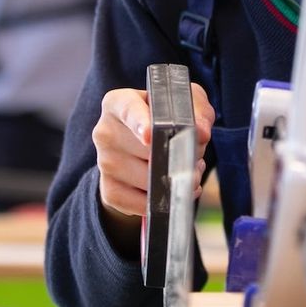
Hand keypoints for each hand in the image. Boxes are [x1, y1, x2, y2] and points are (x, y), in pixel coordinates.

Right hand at [91, 81, 213, 221]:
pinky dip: (163, 201)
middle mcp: (105, 131)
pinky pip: (140, 203)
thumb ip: (197, 112)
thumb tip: (201, 133)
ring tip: (185, 170)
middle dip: (176, 156)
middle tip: (194, 155)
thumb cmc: (165, 121)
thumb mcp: (185, 106)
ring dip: (174, 180)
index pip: (127, 110)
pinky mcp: (109, 190)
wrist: (145, 149)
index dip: (140, 123)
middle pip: (145, 150)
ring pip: (146, 180)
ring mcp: (104, 163)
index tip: (151, 136)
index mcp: (118, 103)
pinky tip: (171, 190)